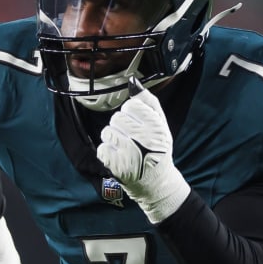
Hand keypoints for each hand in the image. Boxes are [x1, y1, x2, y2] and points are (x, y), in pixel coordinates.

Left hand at [96, 84, 191, 221]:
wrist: (155, 182)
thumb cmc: (157, 150)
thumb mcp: (160, 125)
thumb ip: (148, 101)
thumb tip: (132, 81)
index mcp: (155, 127)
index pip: (131, 106)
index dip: (132, 114)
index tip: (138, 124)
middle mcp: (143, 139)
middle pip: (117, 118)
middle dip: (121, 126)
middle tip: (131, 137)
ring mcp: (129, 154)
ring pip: (107, 132)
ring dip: (113, 139)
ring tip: (125, 148)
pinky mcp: (117, 166)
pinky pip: (102, 148)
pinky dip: (108, 153)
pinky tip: (120, 158)